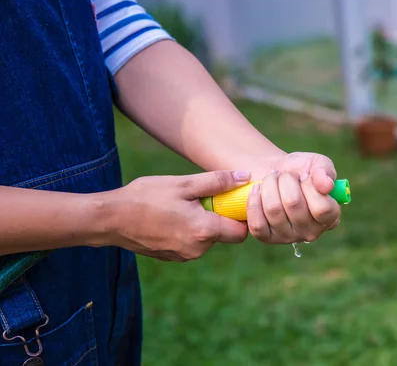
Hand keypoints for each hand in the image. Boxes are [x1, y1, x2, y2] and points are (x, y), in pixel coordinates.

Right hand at [107, 170, 250, 261]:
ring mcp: (184, 256)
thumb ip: (218, 182)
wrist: (110, 219)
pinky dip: (189, 231)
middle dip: (220, 218)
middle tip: (203, 199)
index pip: (241, 231)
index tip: (232, 202)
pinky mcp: (173, 257)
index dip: (241, 216)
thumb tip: (245, 177)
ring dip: (203, 224)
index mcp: (204, 231)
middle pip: (225, 235)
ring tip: (182, 206)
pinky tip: (172, 217)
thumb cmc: (146, 197)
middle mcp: (198, 249)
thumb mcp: (184, 184)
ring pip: (208, 239)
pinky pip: (192, 244)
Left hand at [246, 152, 340, 243]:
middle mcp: (312, 232)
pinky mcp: (267, 238)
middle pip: (293, 204)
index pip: (323, 209)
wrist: (274, 173)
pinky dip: (254, 201)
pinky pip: (257, 223)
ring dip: (269, 185)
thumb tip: (327, 186)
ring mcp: (289, 237)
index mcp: (331, 217)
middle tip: (285, 176)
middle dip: (286, 180)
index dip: (310, 187)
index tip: (304, 176)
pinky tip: (257, 190)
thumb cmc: (300, 169)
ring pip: (273, 210)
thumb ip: (324, 170)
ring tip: (272, 179)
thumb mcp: (316, 163)